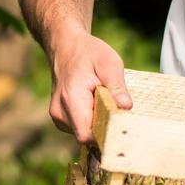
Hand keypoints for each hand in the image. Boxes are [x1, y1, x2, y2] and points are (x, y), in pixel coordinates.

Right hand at [47, 26, 132, 143]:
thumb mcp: (109, 63)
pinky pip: (82, 129)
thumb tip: (125, 108)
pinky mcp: (62, 119)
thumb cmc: (88, 53)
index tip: (121, 127)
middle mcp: (60, 113)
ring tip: (103, 101)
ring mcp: (59, 117)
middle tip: (116, 109)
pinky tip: (96, 104)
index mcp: (70, 99)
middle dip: (105, 128)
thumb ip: (117, 87)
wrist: (65, 47)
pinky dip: (93, 121)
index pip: (86, 135)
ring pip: (86, 134)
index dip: (105, 136)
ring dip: (99, 123)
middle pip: (88, 137)